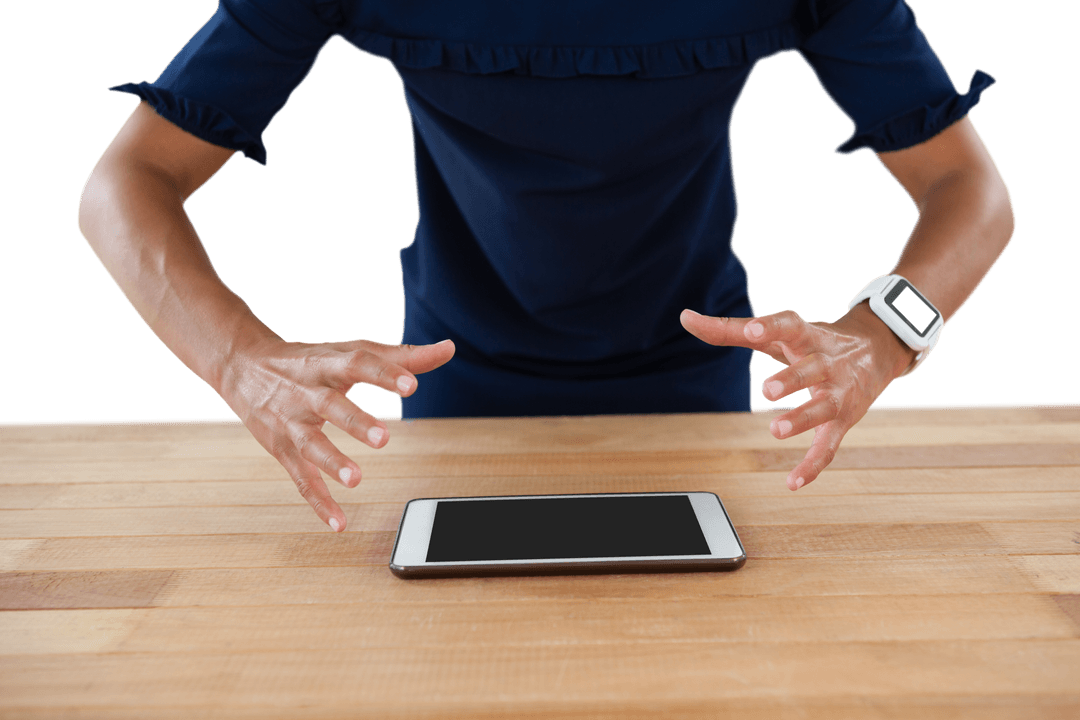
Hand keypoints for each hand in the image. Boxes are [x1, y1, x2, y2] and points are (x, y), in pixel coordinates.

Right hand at [219, 337, 454, 529]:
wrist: (242, 364)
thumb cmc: (308, 359)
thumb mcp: (351, 350)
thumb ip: (401, 356)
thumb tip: (449, 349)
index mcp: (328, 362)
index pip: (358, 362)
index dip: (384, 374)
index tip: (411, 385)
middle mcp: (306, 391)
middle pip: (331, 405)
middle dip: (355, 422)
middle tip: (384, 439)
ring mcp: (291, 421)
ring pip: (310, 443)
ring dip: (331, 462)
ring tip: (356, 480)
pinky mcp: (281, 448)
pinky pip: (299, 478)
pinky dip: (318, 501)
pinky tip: (339, 522)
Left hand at [680, 305, 914, 490]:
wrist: (877, 349)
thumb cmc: (814, 341)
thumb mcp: (777, 334)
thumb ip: (730, 329)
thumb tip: (685, 318)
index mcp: (807, 336)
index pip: (790, 325)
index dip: (771, 326)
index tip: (751, 329)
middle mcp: (827, 362)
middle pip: (811, 369)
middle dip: (792, 378)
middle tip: (768, 388)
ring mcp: (838, 392)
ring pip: (824, 407)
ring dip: (802, 419)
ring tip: (776, 429)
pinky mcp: (844, 420)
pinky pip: (830, 445)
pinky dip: (813, 466)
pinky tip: (792, 483)